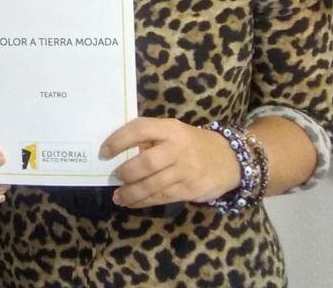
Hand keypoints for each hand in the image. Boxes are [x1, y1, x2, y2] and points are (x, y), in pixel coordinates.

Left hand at [101, 117, 238, 208]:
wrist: (228, 159)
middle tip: (113, 177)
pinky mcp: (189, 189)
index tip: (104, 151)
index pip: (140, 129)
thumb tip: (121, 152)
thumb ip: (152, 139)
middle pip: (146, 162)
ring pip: (152, 184)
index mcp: (170, 128)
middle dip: (126, 173)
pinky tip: (132, 204)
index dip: (119, 139)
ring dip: (131, 193)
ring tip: (118, 197)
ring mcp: (185, 170)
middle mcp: (177, 148)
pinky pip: (161, 197)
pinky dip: (143, 202)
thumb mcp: (174, 132)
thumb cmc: (191, 143)